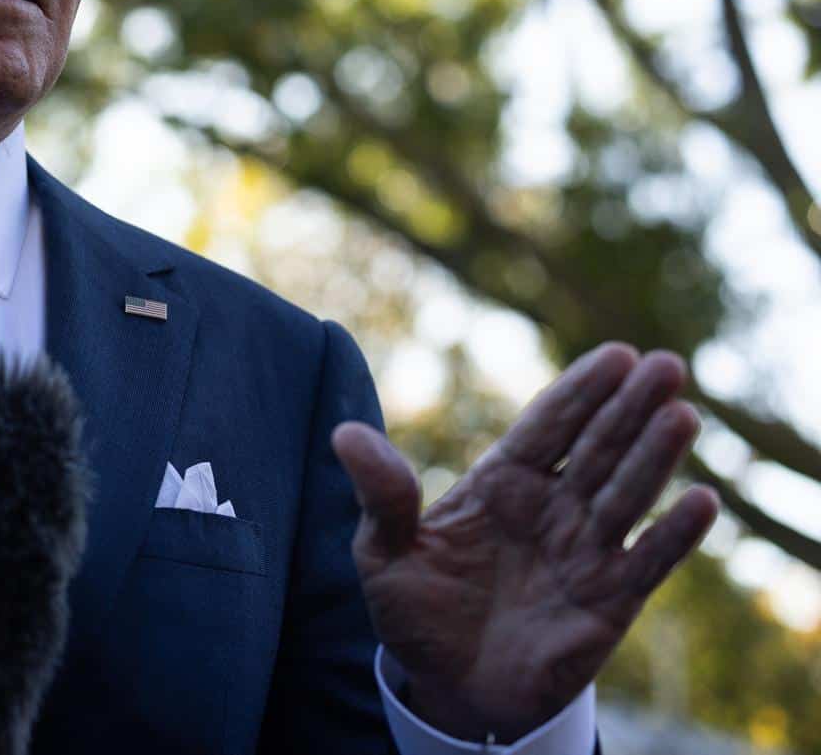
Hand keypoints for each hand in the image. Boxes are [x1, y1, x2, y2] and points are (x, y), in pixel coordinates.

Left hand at [330, 342, 718, 742]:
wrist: (449, 691)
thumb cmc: (415, 614)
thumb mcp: (383, 553)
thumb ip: (380, 495)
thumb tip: (345, 434)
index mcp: (501, 484)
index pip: (547, 427)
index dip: (580, 391)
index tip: (615, 355)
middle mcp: (551, 507)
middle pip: (597, 446)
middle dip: (629, 406)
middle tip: (665, 363)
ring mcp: (584, 550)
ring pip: (626, 493)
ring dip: (656, 455)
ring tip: (681, 413)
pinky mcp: (609, 600)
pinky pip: (647, 561)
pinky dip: (675, 534)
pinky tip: (700, 500)